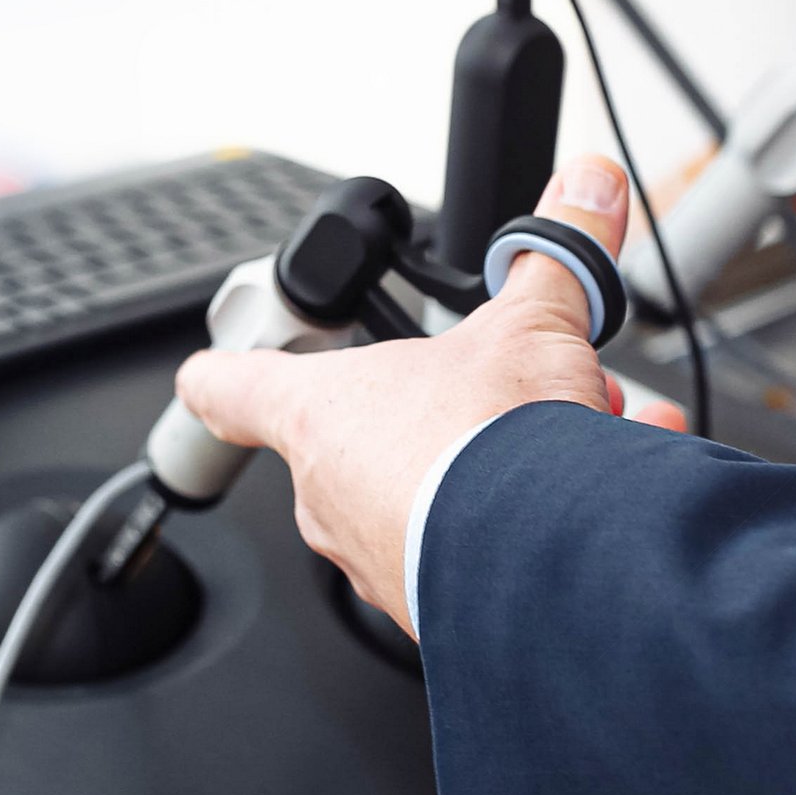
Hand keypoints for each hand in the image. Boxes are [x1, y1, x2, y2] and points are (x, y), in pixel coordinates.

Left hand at [171, 159, 684, 634]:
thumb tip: (588, 182)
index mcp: (324, 413)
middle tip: (506, 400)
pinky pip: (474, 557)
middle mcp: (332, 495)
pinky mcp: (433, 612)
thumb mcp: (533, 322)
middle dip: (443, 420)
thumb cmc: (494, 445)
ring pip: (429, 501)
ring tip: (571, 451)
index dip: (221, 374)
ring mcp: (377, 560)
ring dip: (495, 474)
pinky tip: (593, 504)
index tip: (202, 375)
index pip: (240, 386)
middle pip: (364, 444)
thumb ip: (555, 253)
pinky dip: (530, 526)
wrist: (541, 560)